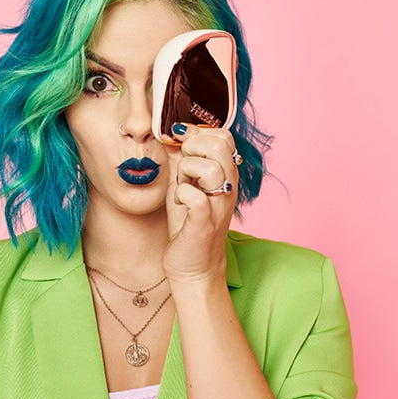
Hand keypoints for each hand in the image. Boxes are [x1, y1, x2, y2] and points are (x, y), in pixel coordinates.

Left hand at [163, 123, 238, 284]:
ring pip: (211, 168)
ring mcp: (219, 205)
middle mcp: (229, 187)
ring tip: (182, 184)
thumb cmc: (188, 223)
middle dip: (193, 147)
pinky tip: (180, 201)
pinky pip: (196, 197)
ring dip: (188, 170)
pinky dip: (182, 194)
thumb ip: (181, 158)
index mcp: (226, 174)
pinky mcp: (205, 223)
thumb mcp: (183, 183)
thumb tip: (169, 133)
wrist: (193, 266)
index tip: (180, 143)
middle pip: (220, 145)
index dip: (198, 132)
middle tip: (183, 167)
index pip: (224, 137)